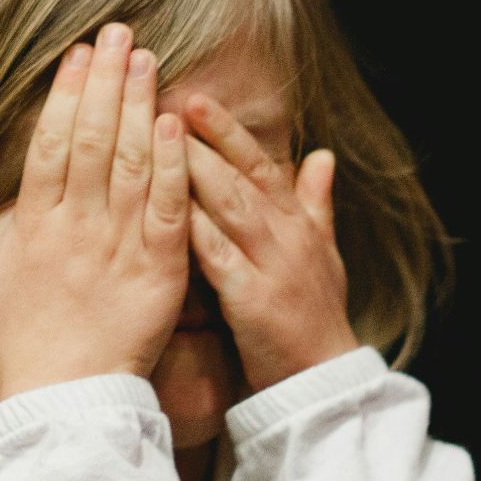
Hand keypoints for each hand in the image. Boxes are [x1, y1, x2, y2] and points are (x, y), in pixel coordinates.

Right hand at [0, 22, 192, 399]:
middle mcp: (74, 229)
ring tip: (150, 60)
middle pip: (92, 140)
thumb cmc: (14, 354)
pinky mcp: (158, 272)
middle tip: (122, 34)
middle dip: (107, 81)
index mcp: (30, 229)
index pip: (49, 146)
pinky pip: (167, 208)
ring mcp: (118, 248)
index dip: (65, 95)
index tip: (78, 54)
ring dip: (142, 106)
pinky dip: (172, 164)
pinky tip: (176, 123)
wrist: (64, 408)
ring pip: (131, 163)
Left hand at [181, 92, 360, 393]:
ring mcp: (272, 265)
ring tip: (157, 139)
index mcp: (296, 222)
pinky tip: (163, 210)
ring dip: (194, 170)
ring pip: (229, 206)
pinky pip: (219, 257)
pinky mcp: (254, 300)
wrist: (323, 382)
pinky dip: (194, 231)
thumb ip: (316, 203)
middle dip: (202, 137)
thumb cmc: (315, 317)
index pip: (258, 164)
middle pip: (240, 175)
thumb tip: (323, 154)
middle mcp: (286, 235)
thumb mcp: (323, 254)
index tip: (194, 98)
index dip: (226, 130)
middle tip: (162, 101)